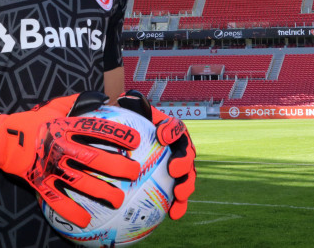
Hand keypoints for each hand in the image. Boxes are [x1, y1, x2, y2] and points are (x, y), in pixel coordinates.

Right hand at [0, 91, 141, 227]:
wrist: (1, 139)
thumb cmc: (30, 121)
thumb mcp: (53, 106)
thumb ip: (76, 101)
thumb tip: (101, 96)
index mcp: (65, 127)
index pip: (96, 129)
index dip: (117, 135)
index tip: (136, 141)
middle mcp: (61, 147)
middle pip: (93, 159)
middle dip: (116, 167)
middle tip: (133, 173)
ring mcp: (50, 166)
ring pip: (80, 182)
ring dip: (101, 192)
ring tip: (118, 200)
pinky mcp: (39, 182)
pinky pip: (57, 200)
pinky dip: (71, 211)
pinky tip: (86, 220)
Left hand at [117, 90, 195, 219]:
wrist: (135, 145)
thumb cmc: (134, 128)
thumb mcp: (132, 114)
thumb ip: (132, 104)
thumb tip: (124, 97)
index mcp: (172, 131)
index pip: (176, 128)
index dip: (172, 131)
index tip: (161, 136)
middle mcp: (180, 149)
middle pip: (188, 154)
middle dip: (184, 162)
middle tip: (173, 169)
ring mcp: (180, 168)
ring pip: (189, 177)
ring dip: (186, 187)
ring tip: (178, 195)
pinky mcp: (175, 186)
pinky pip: (180, 197)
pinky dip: (180, 206)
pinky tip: (172, 216)